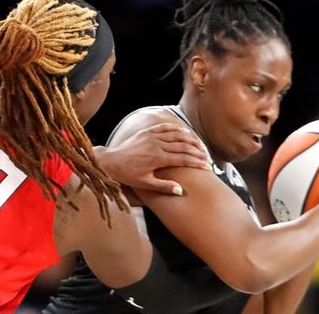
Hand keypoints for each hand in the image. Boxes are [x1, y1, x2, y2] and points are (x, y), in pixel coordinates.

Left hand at [95, 123, 209, 194]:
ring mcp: (152, 136)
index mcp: (157, 158)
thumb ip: (164, 186)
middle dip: (197, 152)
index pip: (183, 159)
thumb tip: (181, 190)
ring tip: (200, 146)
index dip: (196, 162)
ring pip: (177, 135)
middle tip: (207, 158)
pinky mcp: (147, 132)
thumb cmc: (128, 175)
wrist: (111, 162)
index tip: (206, 166)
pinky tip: (185, 132)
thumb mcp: (145, 184)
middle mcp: (157, 145)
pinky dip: (177, 129)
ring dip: (190, 140)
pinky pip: (165, 127)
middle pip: (183, 146)